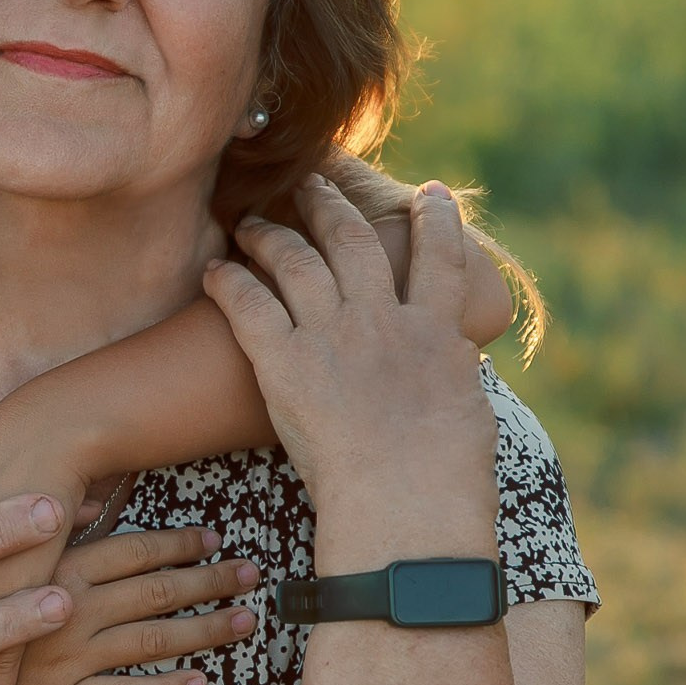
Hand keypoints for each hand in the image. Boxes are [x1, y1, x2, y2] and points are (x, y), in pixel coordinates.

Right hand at [9, 526, 259, 684]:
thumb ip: (46, 529)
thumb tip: (91, 501)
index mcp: (57, 567)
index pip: (135, 551)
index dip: (181, 544)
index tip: (215, 539)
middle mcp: (70, 608)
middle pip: (158, 592)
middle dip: (211, 582)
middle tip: (251, 576)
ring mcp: (68, 655)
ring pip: (153, 641)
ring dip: (205, 631)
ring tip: (244, 621)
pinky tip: (200, 682)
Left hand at [203, 176, 498, 569]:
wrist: (408, 500)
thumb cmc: (447, 477)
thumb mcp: (469, 415)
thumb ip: (454, 380)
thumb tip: (455, 372)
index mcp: (435, 333)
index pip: (439, 258)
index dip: (437, 220)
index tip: (431, 192)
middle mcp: (382, 320)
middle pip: (352, 242)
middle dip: (331, 206)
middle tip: (315, 184)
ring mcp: (332, 336)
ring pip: (296, 261)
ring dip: (272, 235)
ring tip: (253, 222)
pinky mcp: (286, 363)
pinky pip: (249, 306)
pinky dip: (230, 282)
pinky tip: (216, 272)